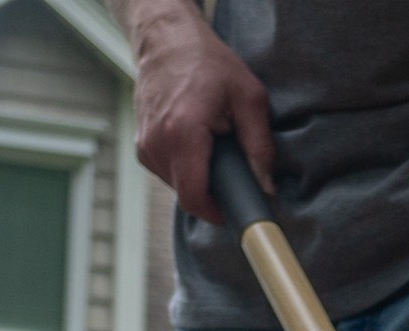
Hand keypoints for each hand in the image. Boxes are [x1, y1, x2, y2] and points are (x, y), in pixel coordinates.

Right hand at [124, 0, 273, 223]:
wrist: (167, 38)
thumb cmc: (208, 62)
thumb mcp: (249, 98)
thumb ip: (260, 146)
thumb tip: (267, 187)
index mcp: (182, 133)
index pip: (195, 198)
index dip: (218, 214)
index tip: (237, 213)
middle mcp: (156, 143)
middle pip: (189, 195)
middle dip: (214, 192)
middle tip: (232, 170)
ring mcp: (145, 145)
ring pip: (178, 186)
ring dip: (200, 178)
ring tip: (214, 148)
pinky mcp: (142, 145)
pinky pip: (169, 173)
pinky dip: (187, 167)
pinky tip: (198, 144)